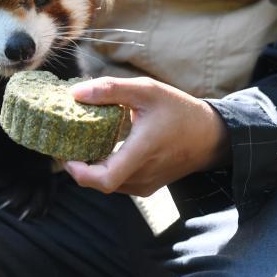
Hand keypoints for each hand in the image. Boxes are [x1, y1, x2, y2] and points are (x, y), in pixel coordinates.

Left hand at [63, 77, 228, 196]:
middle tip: (66, 143)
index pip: (105, 179)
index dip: (79, 172)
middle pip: (100, 182)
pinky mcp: (148, 186)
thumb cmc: (179, 110)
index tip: (65, 154)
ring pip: (108, 183)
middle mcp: (143, 175)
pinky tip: (101, 149)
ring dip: (92, 168)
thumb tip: (75, 93)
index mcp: (143, 151)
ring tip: (81, 143)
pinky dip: (105, 169)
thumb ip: (110, 90)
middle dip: (79, 166)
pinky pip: (119, 182)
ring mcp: (146, 184)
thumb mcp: (146, 90)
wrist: (211, 136)